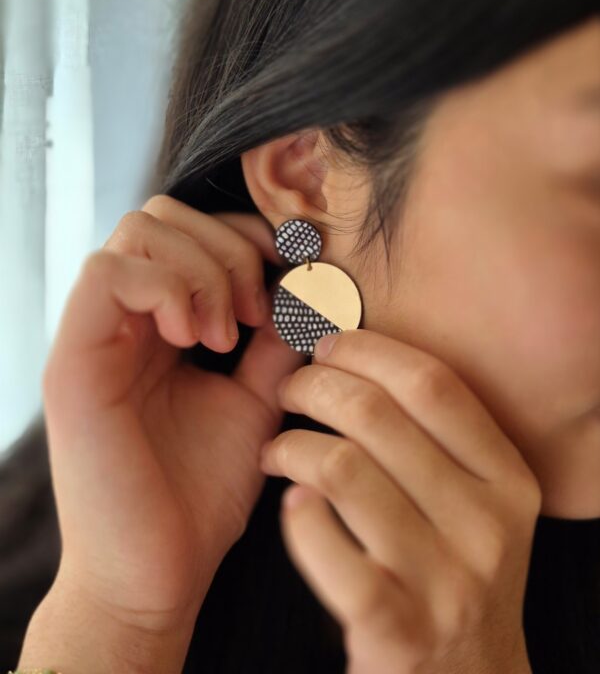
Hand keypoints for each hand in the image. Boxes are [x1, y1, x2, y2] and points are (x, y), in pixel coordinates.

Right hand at [41, 195, 304, 634]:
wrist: (156, 573)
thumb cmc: (199, 494)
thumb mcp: (255, 401)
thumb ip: (275, 343)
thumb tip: (307, 285)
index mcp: (159, 326)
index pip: (190, 230)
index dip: (244, 236)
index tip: (285, 280)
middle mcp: (122, 322)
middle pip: (161, 215)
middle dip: (225, 248)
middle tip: (252, 313)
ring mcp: (93, 337)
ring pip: (136, 233)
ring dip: (199, 269)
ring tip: (224, 333)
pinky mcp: (72, 362)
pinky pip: (108, 275)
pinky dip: (165, 288)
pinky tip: (194, 338)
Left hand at [259, 329, 539, 673]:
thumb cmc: (454, 571)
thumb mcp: (472, 503)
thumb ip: (434, 438)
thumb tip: (354, 354)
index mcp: (507, 479)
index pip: (432, 383)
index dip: (368, 349)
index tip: (327, 344)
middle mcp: (486, 524)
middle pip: (376, 414)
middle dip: (314, 385)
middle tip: (288, 390)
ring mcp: (444, 580)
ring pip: (340, 467)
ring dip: (290, 444)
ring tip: (278, 450)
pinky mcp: (395, 628)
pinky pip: (323, 542)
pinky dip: (296, 513)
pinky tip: (291, 505)